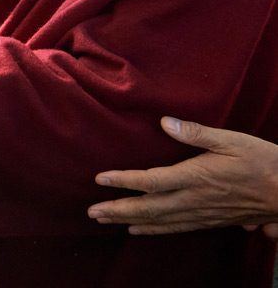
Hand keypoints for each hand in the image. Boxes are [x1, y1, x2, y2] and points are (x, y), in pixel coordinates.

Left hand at [88, 117, 277, 235]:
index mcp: (196, 176)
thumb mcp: (232, 140)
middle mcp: (195, 199)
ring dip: (129, 221)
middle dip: (118, 209)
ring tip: (104, 220)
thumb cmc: (263, 161)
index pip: (151, 181)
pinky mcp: (211, 220)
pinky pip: (176, 228)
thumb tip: (165, 122)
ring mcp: (202, 212)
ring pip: (159, 221)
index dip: (124, 180)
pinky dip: (154, 230)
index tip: (100, 179)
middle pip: (149, 207)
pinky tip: (137, 230)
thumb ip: (197, 132)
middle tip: (91, 212)